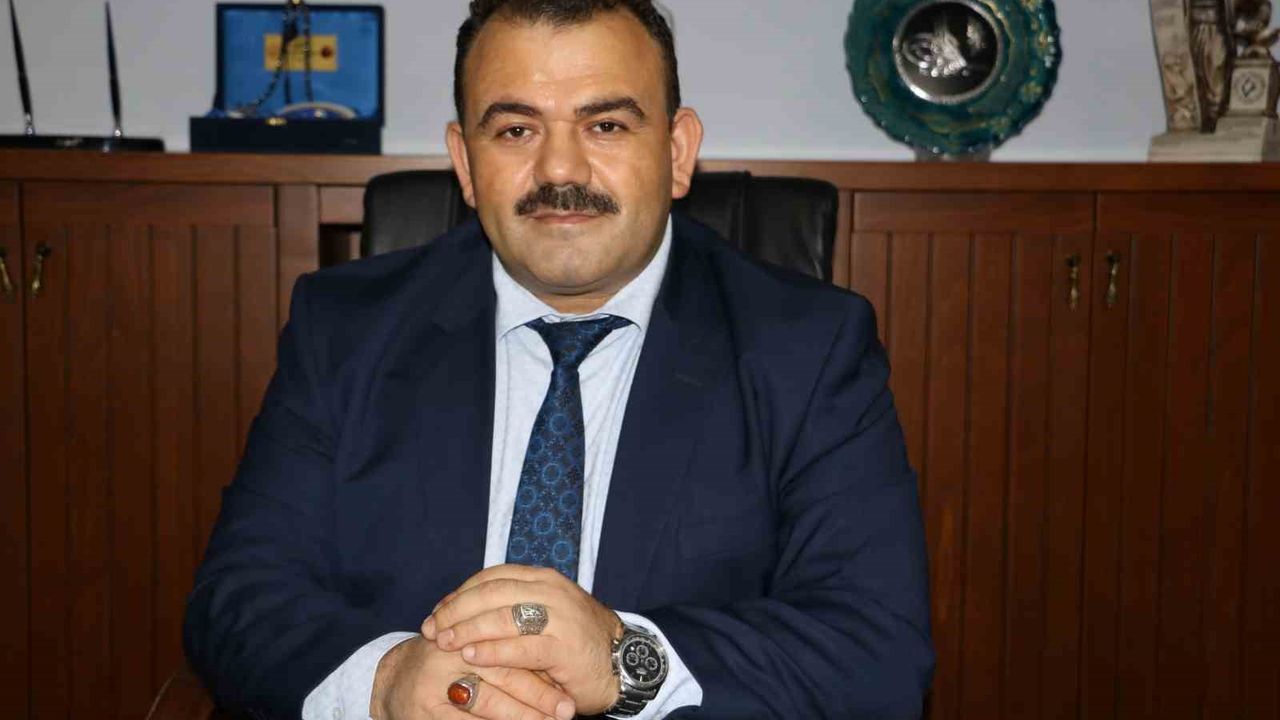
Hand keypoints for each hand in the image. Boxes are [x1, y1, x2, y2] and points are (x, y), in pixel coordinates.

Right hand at [370, 634, 575, 719]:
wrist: (397, 681)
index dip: (542, 666)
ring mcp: (433, 683)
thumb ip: (508, 646)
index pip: (510, 645)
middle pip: (503, 674)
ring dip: (522, 715)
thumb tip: (559, 664)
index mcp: (465, 627)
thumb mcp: (475, 646)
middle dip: (539, 696)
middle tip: (567, 711)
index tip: (570, 683)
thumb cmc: (448, 662)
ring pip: (487, 702)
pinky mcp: (424, 711)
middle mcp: (448, 653)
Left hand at [422, 565, 624, 714]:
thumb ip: (512, 608)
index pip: (491, 577)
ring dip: (465, 630)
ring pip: (501, 617)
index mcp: (544, 578)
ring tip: (442, 643)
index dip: (459, 594)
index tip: (437, 612)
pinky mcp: (563, 646)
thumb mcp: (545, 614)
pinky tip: (470, 657)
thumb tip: (461, 611)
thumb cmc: (577, 642)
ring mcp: (560, 616)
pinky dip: (491, 651)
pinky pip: (520, 646)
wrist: (623, 664)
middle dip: (455, 612)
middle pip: (490, 593)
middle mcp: (551, 590)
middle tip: (431, 629)